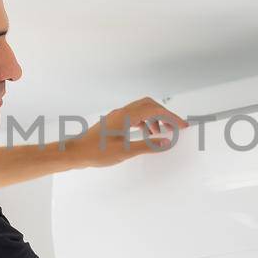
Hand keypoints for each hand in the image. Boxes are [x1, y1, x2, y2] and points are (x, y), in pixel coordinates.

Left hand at [69, 96, 190, 168]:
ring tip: (160, 133)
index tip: (182, 125)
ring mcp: (117, 117)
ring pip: (141, 110)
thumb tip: (166, 142)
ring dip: (154, 119)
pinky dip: (144, 122)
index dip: (171, 117)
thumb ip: (147, 146)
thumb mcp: (125, 151)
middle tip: (173, 127)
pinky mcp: (113, 123)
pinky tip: (146, 134)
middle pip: (149, 105)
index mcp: (126, 116)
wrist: (76, 153)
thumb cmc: (96, 152)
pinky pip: (134, 117)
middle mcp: (122, 113)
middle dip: (164, 114)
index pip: (155, 110)